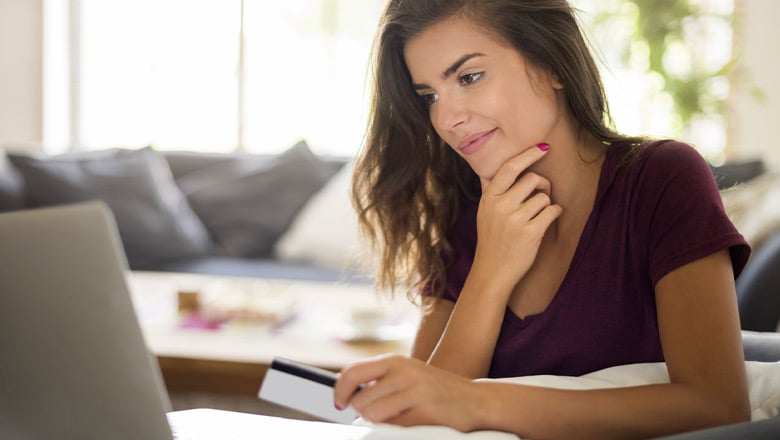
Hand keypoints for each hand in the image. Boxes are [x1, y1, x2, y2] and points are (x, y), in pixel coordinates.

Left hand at [333, 354, 481, 430]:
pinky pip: (395, 428)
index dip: (340, 391)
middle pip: (360, 401)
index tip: (339, 403)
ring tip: (398, 417)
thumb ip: (378, 378)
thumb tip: (344, 390)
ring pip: (373, 416)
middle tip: (380, 414)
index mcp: (395, 361)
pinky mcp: (426, 412)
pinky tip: (414, 422)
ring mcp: (416, 391)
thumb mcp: (406, 374)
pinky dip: (399, 430)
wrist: (475, 400)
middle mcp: (404, 372)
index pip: (352, 372)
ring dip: (381, 423)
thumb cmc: (435, 390)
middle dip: (364, 413)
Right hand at [474, 144, 561, 290]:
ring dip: (547, 203)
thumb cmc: (492, 239)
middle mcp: (501, 206)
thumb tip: (489, 167)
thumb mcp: (484, 211)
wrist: (492, 271)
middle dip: (542, 185)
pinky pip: (552, 211)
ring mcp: (515, 220)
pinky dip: (554, 214)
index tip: (543, 147)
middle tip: (541, 195)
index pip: (510, 168)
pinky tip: (545, 222)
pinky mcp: (531, 233)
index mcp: (489, 198)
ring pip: (544, 196)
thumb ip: (490, 189)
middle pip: (532, 179)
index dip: (528, 155)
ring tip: (538, 215)